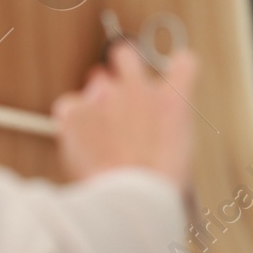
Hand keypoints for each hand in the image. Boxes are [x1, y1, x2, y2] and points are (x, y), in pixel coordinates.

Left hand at [52, 42, 197, 188]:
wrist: (131, 199)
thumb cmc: (157, 184)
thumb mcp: (179, 154)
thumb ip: (163, 127)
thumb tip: (148, 127)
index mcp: (171, 99)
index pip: (183, 62)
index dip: (177, 68)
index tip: (172, 73)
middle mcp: (137, 89)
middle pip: (124, 53)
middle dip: (122, 65)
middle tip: (120, 90)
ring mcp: (104, 96)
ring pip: (96, 81)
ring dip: (98, 100)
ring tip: (101, 133)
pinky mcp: (75, 110)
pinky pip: (69, 106)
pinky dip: (72, 121)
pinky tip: (81, 140)